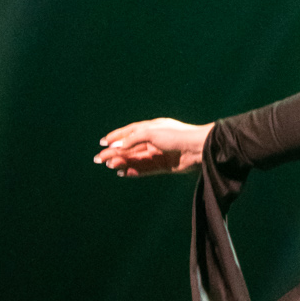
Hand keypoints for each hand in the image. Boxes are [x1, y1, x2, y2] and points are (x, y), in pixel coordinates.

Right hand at [94, 118, 212, 176]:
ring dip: (122, 162)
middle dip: (115, 152)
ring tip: (109, 165)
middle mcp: (155, 140)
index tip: (103, 142)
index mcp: (152, 128)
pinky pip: (146, 169)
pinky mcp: (165, 166)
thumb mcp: (151, 132)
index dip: (116, 137)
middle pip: (131, 148)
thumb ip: (133, 139)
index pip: (130, 132)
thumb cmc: (177, 135)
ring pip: (136, 159)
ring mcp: (160, 154)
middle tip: (100, 158)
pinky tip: (124, 172)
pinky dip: (134, 170)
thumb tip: (117, 145)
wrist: (199, 147)